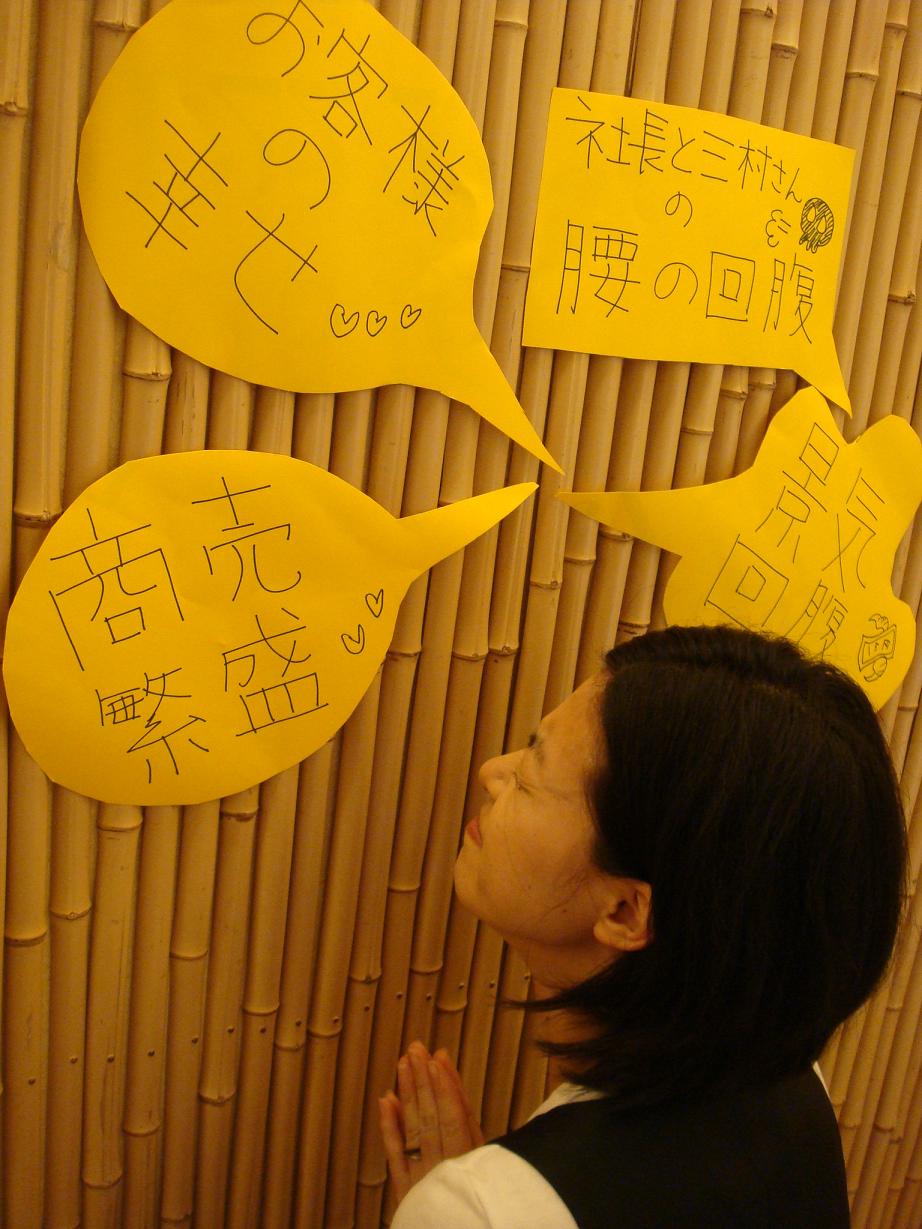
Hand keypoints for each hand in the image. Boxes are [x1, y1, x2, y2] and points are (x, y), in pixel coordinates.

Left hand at [378, 1041, 484, 1204]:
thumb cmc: (477, 1194)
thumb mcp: (484, 1158)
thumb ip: (470, 1125)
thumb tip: (455, 1086)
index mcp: (468, 1162)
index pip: (455, 1119)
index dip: (446, 1088)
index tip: (437, 1059)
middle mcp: (442, 1169)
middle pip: (431, 1119)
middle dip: (424, 1081)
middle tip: (415, 1048)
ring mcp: (421, 1179)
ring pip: (413, 1131)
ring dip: (408, 1094)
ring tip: (403, 1063)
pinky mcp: (404, 1190)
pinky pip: (395, 1155)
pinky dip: (389, 1127)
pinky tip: (386, 1100)